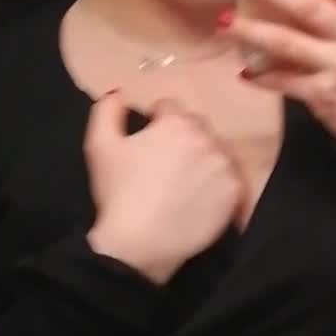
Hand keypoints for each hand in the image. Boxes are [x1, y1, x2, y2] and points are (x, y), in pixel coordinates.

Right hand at [84, 94, 243, 285]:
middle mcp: (207, 138)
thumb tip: (120, 92)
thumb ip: (107, 110)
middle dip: (183, 137)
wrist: (140, 243)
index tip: (148, 141)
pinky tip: (199, 197)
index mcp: (176, 122)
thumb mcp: (99, 145)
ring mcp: (225, 166)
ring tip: (184, 182)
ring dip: (203, 158)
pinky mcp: (236, 193)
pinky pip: (230, 179)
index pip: (170, 107)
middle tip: (166, 164)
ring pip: (216, 151)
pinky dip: (218, 184)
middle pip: (197, 127)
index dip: (155, 121)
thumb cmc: (118, 193)